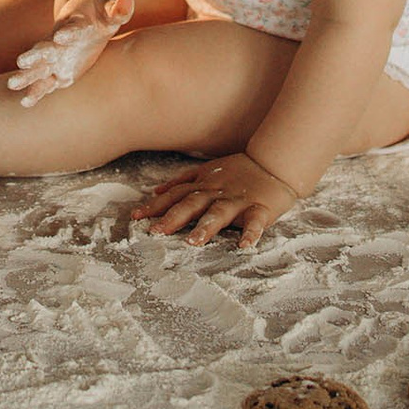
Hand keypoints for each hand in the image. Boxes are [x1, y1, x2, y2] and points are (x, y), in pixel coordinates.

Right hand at [6, 0, 132, 105]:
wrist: (83, 16)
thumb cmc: (100, 14)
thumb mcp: (111, 11)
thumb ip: (119, 9)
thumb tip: (127, 0)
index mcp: (74, 25)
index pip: (72, 28)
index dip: (68, 32)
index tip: (60, 36)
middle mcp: (59, 42)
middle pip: (45, 48)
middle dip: (34, 56)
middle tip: (21, 62)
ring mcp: (56, 58)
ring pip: (39, 67)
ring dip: (27, 76)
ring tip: (12, 84)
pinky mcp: (58, 72)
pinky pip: (45, 83)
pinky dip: (36, 92)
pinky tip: (25, 102)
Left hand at [132, 152, 302, 245]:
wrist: (273, 162)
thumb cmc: (238, 170)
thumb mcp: (206, 171)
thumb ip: (182, 181)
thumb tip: (156, 191)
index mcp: (203, 185)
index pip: (175, 195)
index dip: (155, 205)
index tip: (135, 217)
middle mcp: (217, 192)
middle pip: (192, 203)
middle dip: (173, 217)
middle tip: (156, 232)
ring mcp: (238, 200)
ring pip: (220, 213)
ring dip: (206, 226)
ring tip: (194, 242)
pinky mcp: (260, 208)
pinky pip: (255, 222)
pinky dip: (250, 233)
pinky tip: (245, 246)